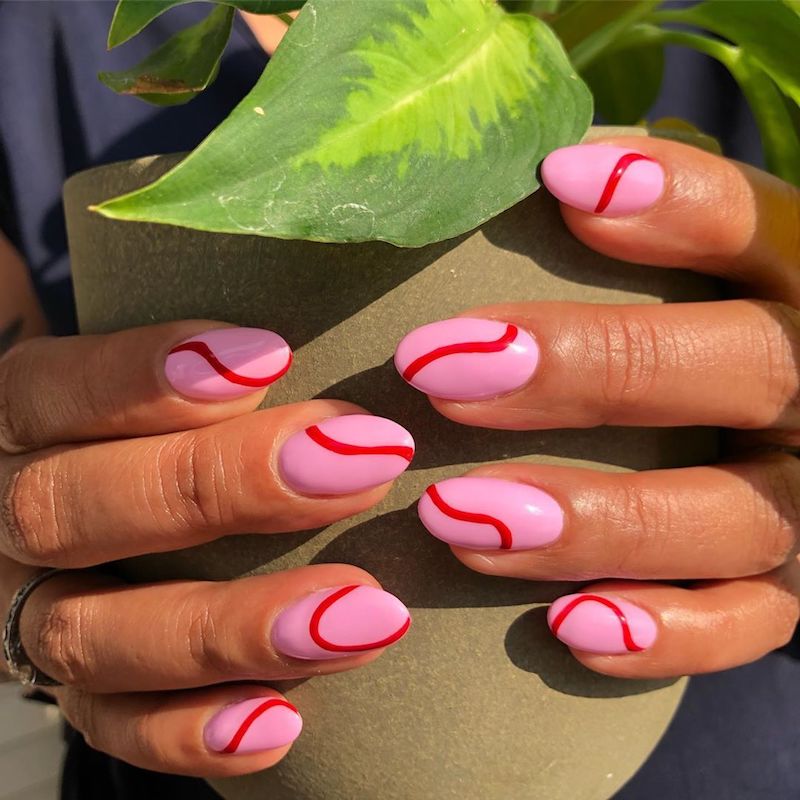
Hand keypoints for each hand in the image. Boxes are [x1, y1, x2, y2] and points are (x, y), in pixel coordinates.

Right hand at [0, 322, 412, 774]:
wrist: (106, 507)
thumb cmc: (160, 425)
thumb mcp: (174, 382)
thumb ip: (232, 370)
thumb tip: (396, 346)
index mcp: (29, 421)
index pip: (58, 389)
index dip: (147, 375)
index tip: (271, 353)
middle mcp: (17, 518)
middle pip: (75, 506)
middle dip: (221, 485)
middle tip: (361, 461)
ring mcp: (36, 614)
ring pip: (95, 635)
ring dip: (232, 627)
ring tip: (363, 614)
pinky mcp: (79, 693)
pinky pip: (114, 727)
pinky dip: (192, 731)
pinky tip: (284, 721)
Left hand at [395, 136, 799, 676]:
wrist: (770, 444)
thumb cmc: (692, 333)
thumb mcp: (690, 268)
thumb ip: (642, 223)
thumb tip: (536, 169)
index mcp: (797, 285)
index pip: (757, 224)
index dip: (674, 199)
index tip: (558, 179)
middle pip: (741, 368)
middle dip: (592, 367)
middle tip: (438, 365)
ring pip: (730, 515)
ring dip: (595, 520)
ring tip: (457, 517)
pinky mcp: (789, 591)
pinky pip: (747, 625)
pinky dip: (664, 634)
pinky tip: (566, 628)